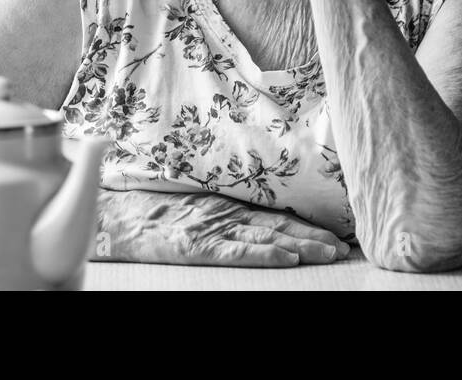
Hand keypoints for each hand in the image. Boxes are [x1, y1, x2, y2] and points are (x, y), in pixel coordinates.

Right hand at [91, 189, 349, 266]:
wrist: (117, 215)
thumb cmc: (152, 211)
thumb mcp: (195, 205)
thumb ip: (224, 210)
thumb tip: (260, 220)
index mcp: (227, 204)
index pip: (277, 215)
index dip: (308, 225)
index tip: (336, 234)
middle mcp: (227, 214)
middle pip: (280, 225)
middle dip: (314, 237)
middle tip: (344, 247)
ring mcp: (214, 229)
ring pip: (267, 238)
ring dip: (302, 246)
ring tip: (329, 253)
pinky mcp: (199, 245)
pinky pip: (238, 252)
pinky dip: (265, 254)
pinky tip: (287, 258)